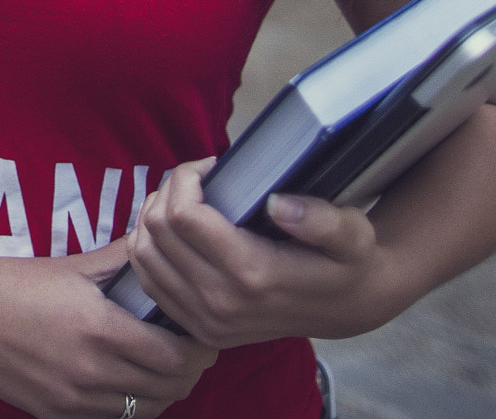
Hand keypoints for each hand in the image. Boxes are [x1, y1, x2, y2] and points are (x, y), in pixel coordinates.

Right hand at [0, 243, 218, 418]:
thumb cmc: (21, 282)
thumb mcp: (78, 266)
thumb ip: (126, 258)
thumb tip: (164, 239)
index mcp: (101, 330)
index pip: (176, 358)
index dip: (199, 350)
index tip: (202, 336)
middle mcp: (90, 371)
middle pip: (168, 390)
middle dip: (188, 372)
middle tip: (191, 352)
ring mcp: (72, 399)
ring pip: (144, 411)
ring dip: (161, 392)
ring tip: (163, 369)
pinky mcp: (55, 414)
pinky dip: (129, 405)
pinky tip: (127, 383)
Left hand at [126, 158, 396, 349]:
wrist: (345, 307)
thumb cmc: (346, 261)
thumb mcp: (352, 233)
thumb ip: (321, 220)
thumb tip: (277, 204)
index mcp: (253, 275)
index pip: (183, 216)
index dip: (185, 179)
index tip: (210, 166)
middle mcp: (220, 304)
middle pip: (156, 231)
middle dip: (167, 191)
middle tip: (196, 178)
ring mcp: (204, 321)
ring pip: (143, 254)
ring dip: (154, 216)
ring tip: (184, 199)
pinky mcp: (196, 328)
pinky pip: (147, 280)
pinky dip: (150, 246)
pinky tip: (175, 229)